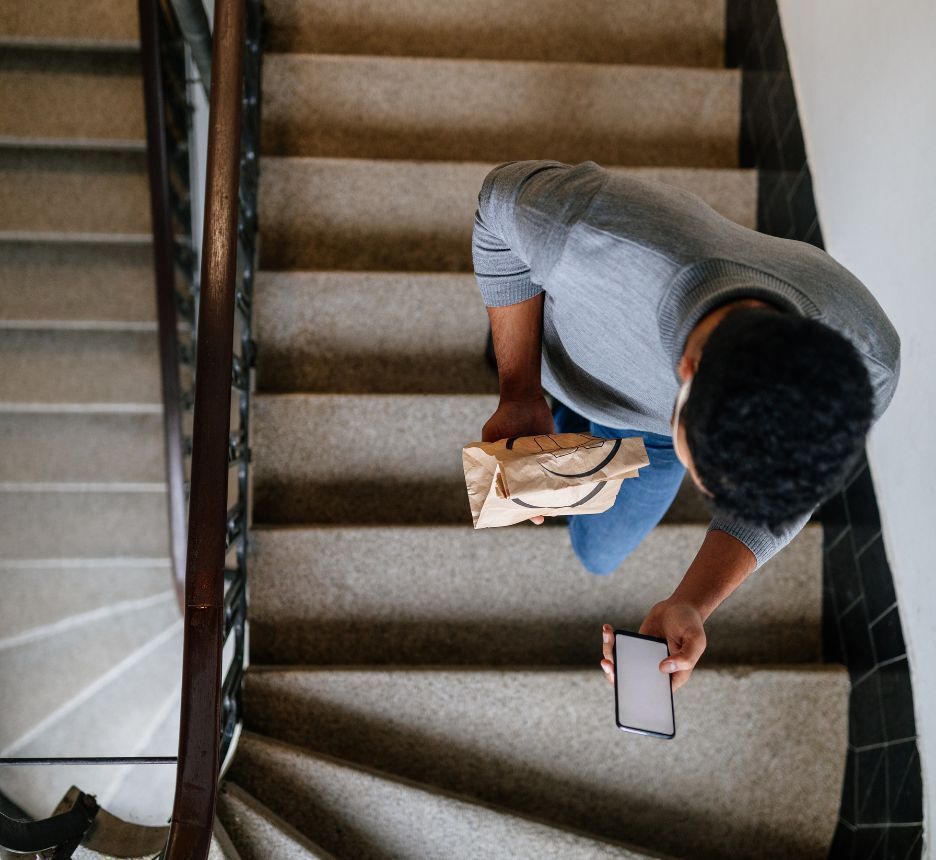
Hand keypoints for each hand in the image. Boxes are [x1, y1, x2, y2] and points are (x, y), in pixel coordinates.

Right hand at [482, 396, 554, 523]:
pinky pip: (557, 468)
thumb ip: (487, 453)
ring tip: (554, 510)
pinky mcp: (550, 451)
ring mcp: (536, 459)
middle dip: (532, 504)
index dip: (513, 503)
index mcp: (504, 465)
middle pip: (527, 489)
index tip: (520, 515)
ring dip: (547, 495)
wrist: (525, 397)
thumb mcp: (491, 435)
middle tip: (540, 518)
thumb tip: (483, 476)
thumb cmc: (505, 416)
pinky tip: (566, 492)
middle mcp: (520, 464)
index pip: (508, 489)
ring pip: (543, 482)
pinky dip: (561, 479)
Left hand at [600, 602, 706, 691]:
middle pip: (632, 682)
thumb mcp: (695, 640)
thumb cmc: (690, 625)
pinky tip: (608, 630)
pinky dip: (611, 641)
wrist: (679, 607)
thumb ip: (685, 658)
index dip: (638, 697)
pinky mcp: (634, 647)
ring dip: (610, 653)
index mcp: (673, 677)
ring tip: (608, 636)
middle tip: (607, 664)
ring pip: (621, 665)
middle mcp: (656, 672)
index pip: (655, 695)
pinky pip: (619, 650)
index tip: (624, 691)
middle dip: (616, 676)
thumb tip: (663, 668)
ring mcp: (643, 660)